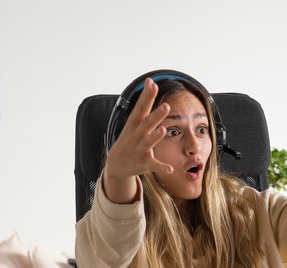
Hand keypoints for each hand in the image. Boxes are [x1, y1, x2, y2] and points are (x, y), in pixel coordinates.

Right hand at [103, 78, 172, 202]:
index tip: (152, 83)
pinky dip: (162, 167)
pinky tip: (171, 168)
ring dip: (155, 137)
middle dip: (156, 116)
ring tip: (163, 130)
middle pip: (147, 124)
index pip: (141, 108)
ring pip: (149, 142)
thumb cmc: (129, 138)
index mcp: (134, 125)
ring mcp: (140, 150)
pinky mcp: (144, 163)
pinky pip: (155, 165)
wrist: (116, 164)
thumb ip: (144, 103)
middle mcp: (136, 136)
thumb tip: (150, 81)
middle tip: (166, 106)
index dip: (146, 96)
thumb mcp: (134, 121)